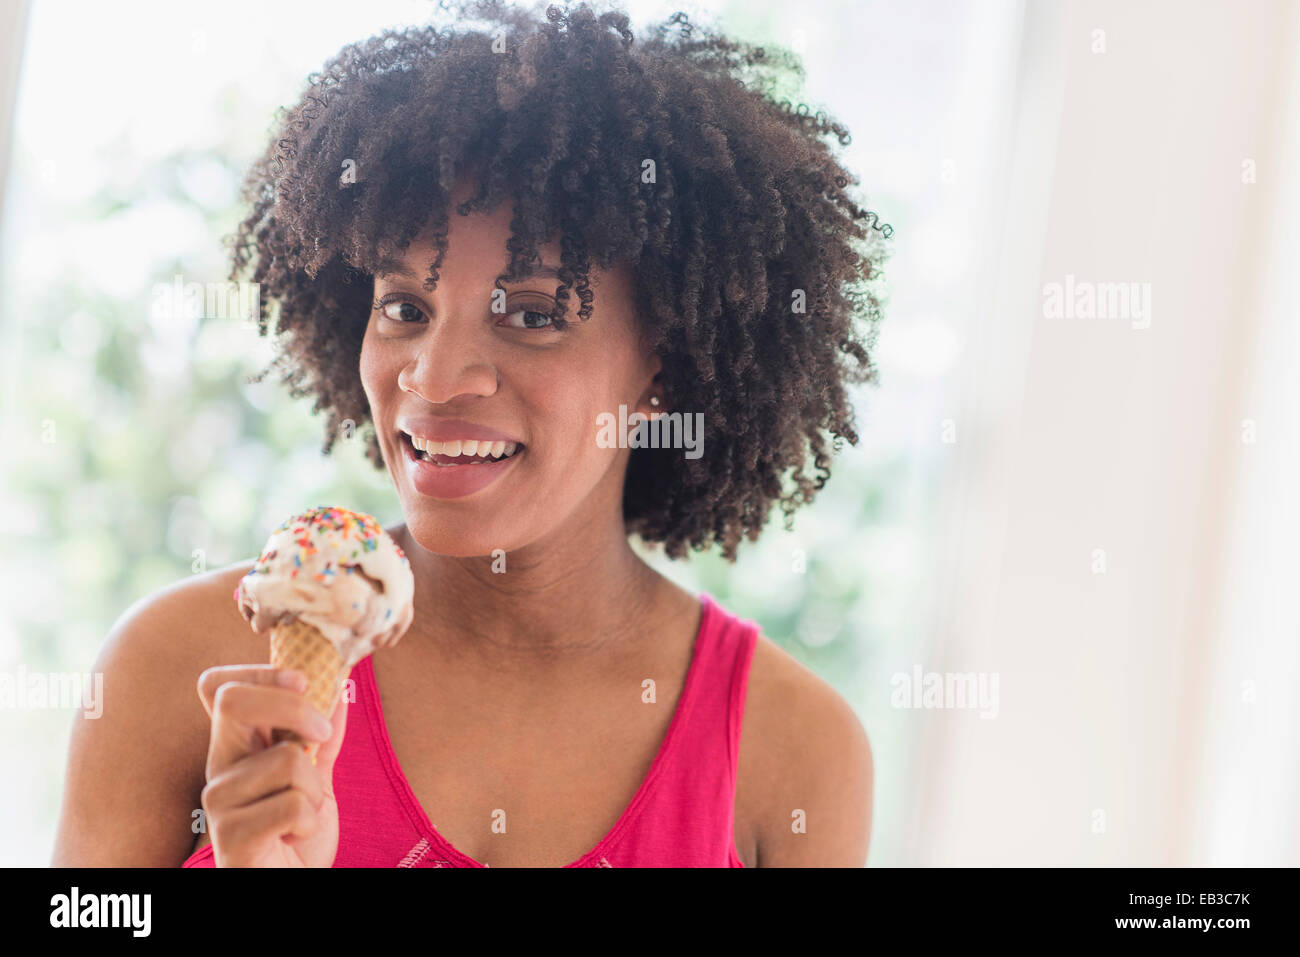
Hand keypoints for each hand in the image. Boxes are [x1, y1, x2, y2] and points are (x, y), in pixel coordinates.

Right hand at [195, 665, 347, 866]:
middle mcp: (218, 767)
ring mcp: (219, 802)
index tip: (303, 681)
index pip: (218, 687)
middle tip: (321, 734)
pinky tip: (293, 837)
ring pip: (286, 759)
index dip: (259, 672)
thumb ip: (322, 736)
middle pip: (235, 701)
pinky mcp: (231, 836)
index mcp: (235, 746)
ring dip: (314, 789)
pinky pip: (292, 805)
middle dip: (294, 708)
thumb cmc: (295, 833)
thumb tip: (342, 686)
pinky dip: (309, 820)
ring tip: (302, 815)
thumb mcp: (314, 776)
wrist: (290, 884)